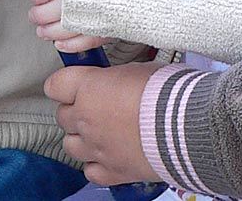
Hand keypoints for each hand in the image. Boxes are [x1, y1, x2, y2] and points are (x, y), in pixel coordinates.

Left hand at [8, 0, 109, 54]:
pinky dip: (73, 45)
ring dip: (53, 32)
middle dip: (42, 15)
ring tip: (43, 30)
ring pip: (75, 25)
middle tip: (35, 15)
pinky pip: (93, 38)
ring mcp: (106, 3)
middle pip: (65, 6)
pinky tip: (60, 43)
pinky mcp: (114, 20)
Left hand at [46, 63, 163, 186]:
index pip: (55, 85)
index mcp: (89, 88)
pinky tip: (110, 154)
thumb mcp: (139, 69)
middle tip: (96, 105)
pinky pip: (90, 171)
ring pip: (70, 145)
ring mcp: (95, 148)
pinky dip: (96, 163)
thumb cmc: (168, 93)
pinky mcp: (111, 171)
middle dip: (76, 110)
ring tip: (102, 131)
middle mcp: (85, 119)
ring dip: (82, 137)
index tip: (74, 84)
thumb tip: (116, 81)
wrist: (186, 127)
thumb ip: (116, 78)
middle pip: (63, 115)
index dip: (64, 84)